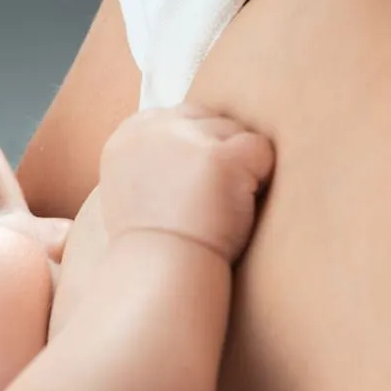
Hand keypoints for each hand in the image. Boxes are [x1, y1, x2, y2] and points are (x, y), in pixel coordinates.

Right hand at [98, 104, 273, 262]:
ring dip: (241, 169)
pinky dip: (260, 180)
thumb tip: (196, 142)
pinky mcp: (219, 158)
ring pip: (238, 134)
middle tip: (212, 201)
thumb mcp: (136, 190)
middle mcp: (154, 129)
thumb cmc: (154, 246)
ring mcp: (186, 140)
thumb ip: (157, 157)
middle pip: (214, 120)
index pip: (184, 116)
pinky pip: (261, 150)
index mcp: (129, 135)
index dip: (201, 150)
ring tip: (221, 209)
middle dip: (222, 156)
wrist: (159, 274)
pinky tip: (240, 209)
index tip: (196, 186)